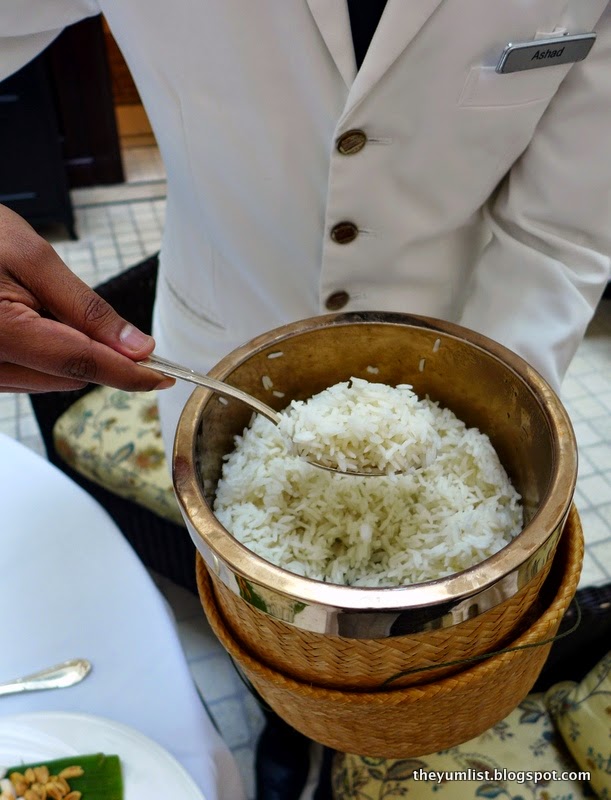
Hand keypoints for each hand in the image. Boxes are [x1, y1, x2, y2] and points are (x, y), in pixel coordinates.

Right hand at [0, 205, 172, 392]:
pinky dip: (44, 355)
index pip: (81, 364)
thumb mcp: (32, 258)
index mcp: (0, 334)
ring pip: (51, 380)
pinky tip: (28, 321)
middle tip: (76, 306)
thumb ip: (86, 309)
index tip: (163, 375)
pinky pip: (28, 376)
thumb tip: (136, 346)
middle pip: (70, 376)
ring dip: (67, 354)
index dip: (129, 373)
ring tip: (36, 305)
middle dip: (94, 352)